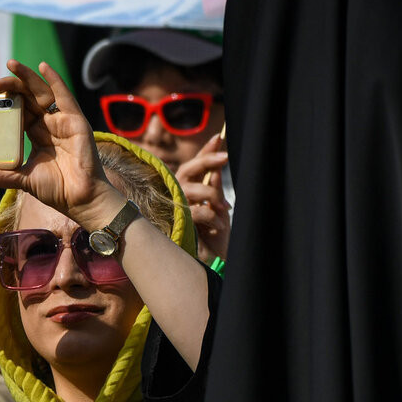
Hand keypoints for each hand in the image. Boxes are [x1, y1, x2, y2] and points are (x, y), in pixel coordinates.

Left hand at [0, 60, 123, 230]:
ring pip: (42, 92)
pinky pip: (64, 95)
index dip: (4, 101)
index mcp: (37, 134)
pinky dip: (54, 79)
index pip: (18, 110)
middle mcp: (49, 124)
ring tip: (11, 65)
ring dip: (27, 77)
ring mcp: (63, 120)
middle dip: (10, 86)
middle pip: (27, 98)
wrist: (80, 199)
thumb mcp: (21, 179)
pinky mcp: (75, 120)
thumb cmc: (56, 190)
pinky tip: (42, 66)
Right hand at [174, 137, 230, 263]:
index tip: (218, 137)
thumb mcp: (220, 209)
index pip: (195, 166)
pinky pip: (195, 211)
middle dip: (205, 160)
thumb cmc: (215, 238)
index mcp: (190, 192)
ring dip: (210, 194)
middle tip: (225, 157)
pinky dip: (210, 216)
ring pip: (190, 189)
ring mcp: (176, 211)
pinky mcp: (177, 225)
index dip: (205, 151)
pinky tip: (217, 226)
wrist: (213, 264)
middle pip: (186, 170)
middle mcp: (180, 198)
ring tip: (223, 207)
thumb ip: (216, 189)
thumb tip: (218, 168)